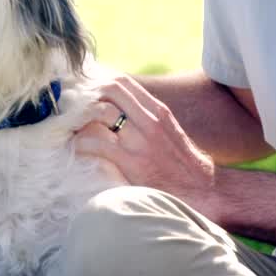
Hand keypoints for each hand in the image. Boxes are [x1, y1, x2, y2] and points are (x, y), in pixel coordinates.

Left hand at [73, 75, 217, 208]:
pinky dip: (80, 144)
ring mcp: (140, 139)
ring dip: (79, 118)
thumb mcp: (172, 134)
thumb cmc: (188, 168)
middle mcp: (149, 120)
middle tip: (71, 106)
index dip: (99, 82)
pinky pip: (96, 143)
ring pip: (99, 112)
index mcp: (159, 111)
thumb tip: (125, 119)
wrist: (207, 193)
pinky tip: (76, 149)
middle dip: (87, 94)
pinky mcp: (131, 161)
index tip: (84, 90)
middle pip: (109, 90)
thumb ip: (151, 123)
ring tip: (69, 127)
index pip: (124, 82)